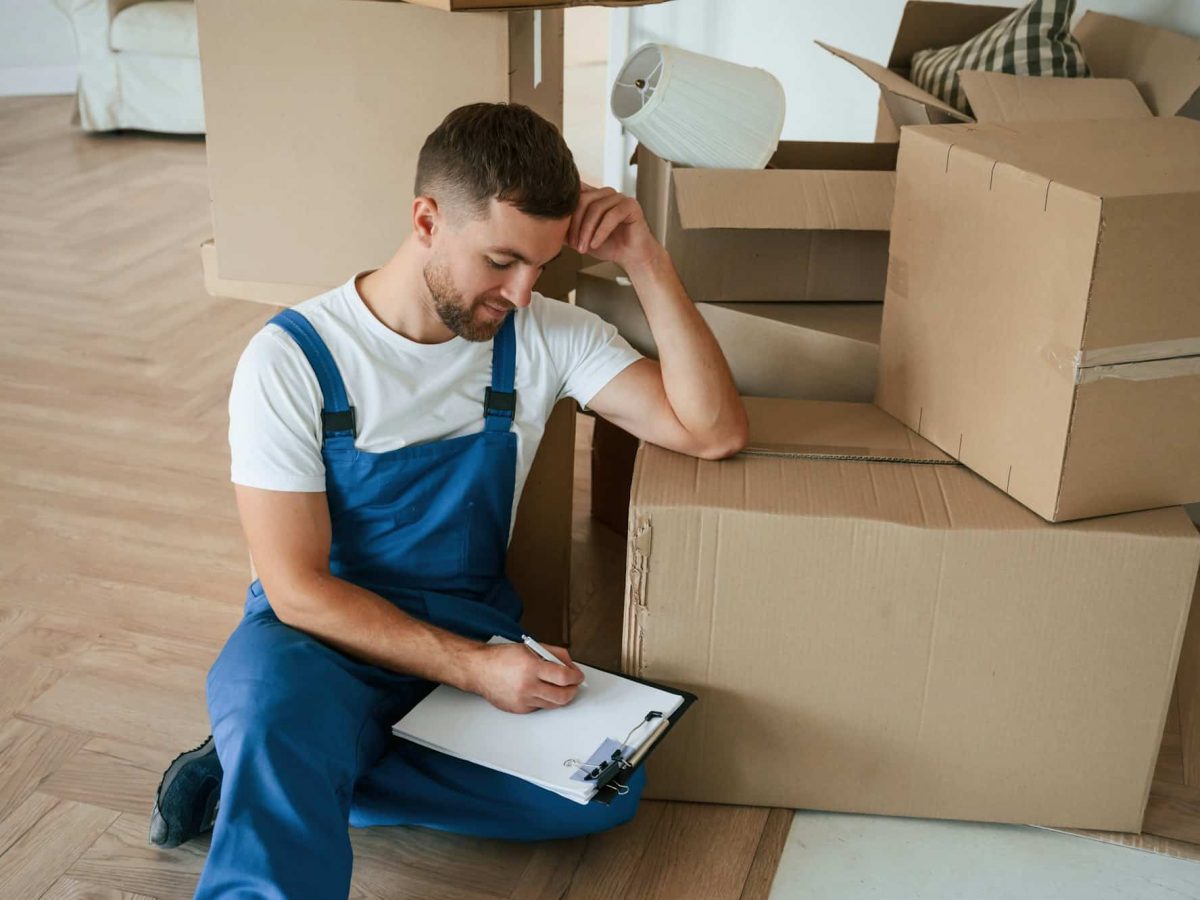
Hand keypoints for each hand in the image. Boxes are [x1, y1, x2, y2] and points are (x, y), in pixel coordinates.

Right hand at [468, 642, 584, 713]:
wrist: (479, 669)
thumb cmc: (502, 657)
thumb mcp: (531, 647)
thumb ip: (555, 654)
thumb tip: (571, 665)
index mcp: (531, 667)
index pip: (564, 677)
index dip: (576, 677)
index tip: (578, 676)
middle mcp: (527, 686)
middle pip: (562, 696)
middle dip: (572, 691)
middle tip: (573, 685)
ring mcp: (522, 700)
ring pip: (552, 704)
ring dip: (560, 696)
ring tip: (558, 686)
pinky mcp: (518, 709)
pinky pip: (539, 707)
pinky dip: (544, 699)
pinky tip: (538, 689)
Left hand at [568, 182, 661, 270]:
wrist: (631, 257)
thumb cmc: (608, 245)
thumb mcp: (580, 237)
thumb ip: (565, 229)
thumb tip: (544, 227)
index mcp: (593, 196)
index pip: (574, 193)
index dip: (565, 210)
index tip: (559, 231)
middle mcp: (605, 193)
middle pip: (583, 200)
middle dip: (575, 225)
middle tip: (573, 245)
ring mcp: (619, 197)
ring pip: (596, 208)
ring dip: (586, 231)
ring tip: (583, 248)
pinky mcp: (631, 206)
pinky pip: (612, 216)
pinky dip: (601, 232)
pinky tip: (595, 244)